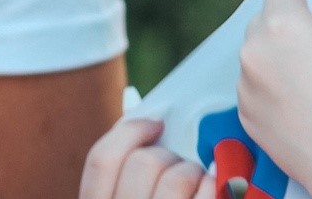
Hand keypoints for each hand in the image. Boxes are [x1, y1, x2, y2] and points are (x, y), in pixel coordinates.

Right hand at [78, 118, 203, 198]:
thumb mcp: (119, 196)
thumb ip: (123, 170)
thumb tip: (142, 120)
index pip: (101, 159)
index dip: (129, 132)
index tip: (155, 123)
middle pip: (142, 163)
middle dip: (166, 153)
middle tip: (177, 160)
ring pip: (175, 180)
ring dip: (190, 169)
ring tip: (195, 176)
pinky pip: (203, 197)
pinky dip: (209, 185)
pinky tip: (208, 185)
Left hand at [238, 0, 311, 198]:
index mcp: (282, 25)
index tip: (311, 9)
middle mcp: (253, 48)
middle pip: (262, 20)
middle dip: (283, 28)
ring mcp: (244, 81)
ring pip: (254, 54)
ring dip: (273, 59)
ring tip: (309, 85)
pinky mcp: (242, 110)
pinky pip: (251, 85)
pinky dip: (268, 88)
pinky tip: (298, 106)